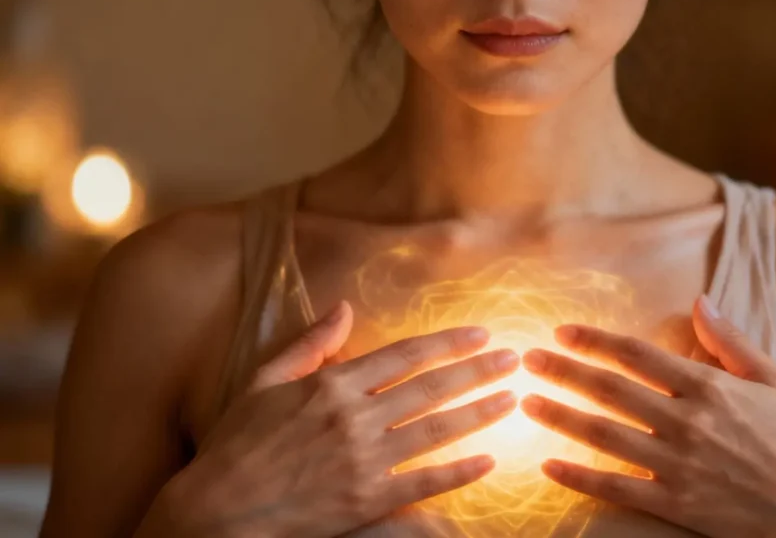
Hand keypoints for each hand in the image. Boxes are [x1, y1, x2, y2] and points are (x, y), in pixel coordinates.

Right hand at [160, 302, 519, 537]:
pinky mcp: (368, 501)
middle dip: (478, 370)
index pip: (404, 355)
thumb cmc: (237, 445)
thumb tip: (344, 307)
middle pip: (431, 387)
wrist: (215, 513)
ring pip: (436, 429)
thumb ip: (310, 345)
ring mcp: (364, 460)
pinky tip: (489, 461)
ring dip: (480, 412)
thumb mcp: (264, 381)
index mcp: (333, 385)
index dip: (447, 343)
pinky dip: (458, 471)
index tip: (480, 334)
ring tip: (513, 398)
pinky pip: (423, 483)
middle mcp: (355, 417)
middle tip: (516, 359)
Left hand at [519, 296, 775, 537]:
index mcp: (710, 387)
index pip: (638, 355)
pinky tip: (550, 467)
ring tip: (525, 402)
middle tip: (526, 359)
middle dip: (564, 371)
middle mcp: (688, 423)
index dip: (596, 340)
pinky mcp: (677, 505)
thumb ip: (732, 342)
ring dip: (561, 416)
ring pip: (606, 435)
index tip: (564, 331)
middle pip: (611, 390)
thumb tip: (700, 301)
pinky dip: (581, 478)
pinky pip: (618, 489)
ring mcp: (679, 466)